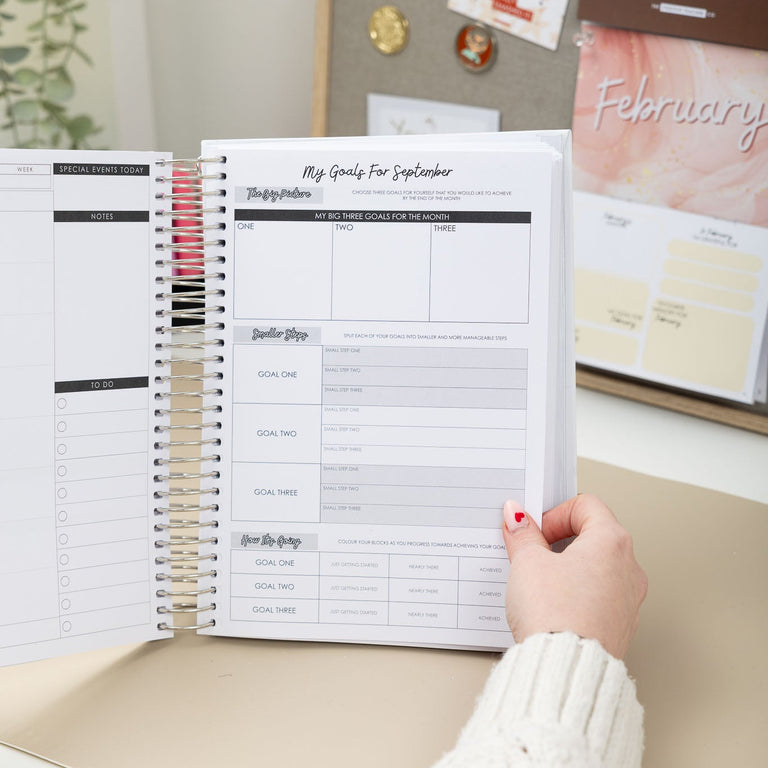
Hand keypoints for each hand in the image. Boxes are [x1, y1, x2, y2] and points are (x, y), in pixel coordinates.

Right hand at [501, 494, 646, 658]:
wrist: (565, 669)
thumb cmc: (554, 614)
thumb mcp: (527, 563)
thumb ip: (523, 534)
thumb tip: (517, 518)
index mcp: (611, 542)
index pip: (585, 506)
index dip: (554, 513)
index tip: (535, 531)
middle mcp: (628, 568)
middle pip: (594, 535)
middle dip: (560, 540)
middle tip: (534, 552)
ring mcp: (628, 599)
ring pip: (597, 568)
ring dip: (569, 568)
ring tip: (541, 581)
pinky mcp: (620, 626)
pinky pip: (598, 597)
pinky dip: (577, 593)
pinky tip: (553, 605)